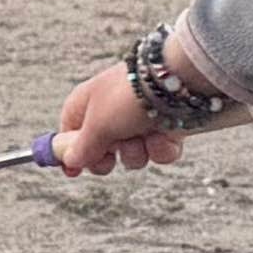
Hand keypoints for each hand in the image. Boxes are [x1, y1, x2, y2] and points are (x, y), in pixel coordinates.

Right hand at [54, 58, 222, 174]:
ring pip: (132, 153)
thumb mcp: (98, 125)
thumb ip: (83, 147)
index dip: (70, 149)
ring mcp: (143, 119)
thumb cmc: (131, 96)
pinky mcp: (168, 127)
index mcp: (91, 100)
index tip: (72, 171)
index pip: (71, 127)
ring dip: (137, 152)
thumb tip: (71, 161)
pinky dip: (161, 148)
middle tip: (110, 159)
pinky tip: (165, 136)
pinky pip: (159, 152)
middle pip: (101, 147)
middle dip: (108, 157)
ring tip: (143, 137)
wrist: (182, 82)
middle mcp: (115, 110)